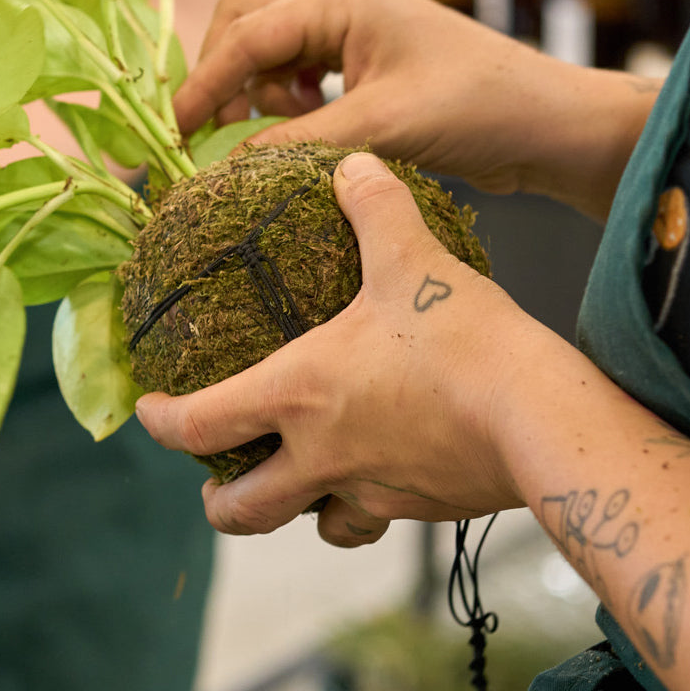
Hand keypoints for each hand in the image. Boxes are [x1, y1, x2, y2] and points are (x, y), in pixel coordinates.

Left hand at [136, 153, 527, 546]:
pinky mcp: (420, 509)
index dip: (162, 422)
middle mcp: (321, 456)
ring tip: (298, 481)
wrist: (538, 418)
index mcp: (297, 394)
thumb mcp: (412, 256)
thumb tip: (353, 165)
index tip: (151, 410)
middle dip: (217, 500)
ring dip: (294, 510)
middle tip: (214, 478)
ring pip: (311, 525)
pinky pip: (376, 518)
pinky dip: (364, 506)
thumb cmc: (463, 340)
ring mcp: (370, 490)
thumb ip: (375, 205)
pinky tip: (382, 474)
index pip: (200, 425)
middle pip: (240, 510)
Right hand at [174, 0, 658, 221]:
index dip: (202, 85)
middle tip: (211, 133)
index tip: (173, 133)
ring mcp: (353, 26)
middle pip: (243, 24)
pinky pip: (299, 72)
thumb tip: (221, 166)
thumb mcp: (379, 128)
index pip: (244, 35)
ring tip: (275, 134)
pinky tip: (304, 131)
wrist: (547, 124)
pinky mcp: (365, 59)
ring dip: (257, 92)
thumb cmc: (477, 109)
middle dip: (221, 76)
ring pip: (269, 50)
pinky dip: (286, 102)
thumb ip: (293, 143)